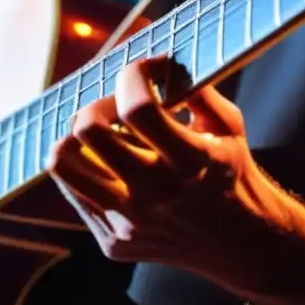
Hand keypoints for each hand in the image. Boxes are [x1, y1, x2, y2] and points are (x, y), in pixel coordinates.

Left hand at [47, 57, 304, 304]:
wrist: (239, 243)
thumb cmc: (232, 172)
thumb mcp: (228, 125)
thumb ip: (196, 89)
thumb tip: (159, 61)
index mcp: (192, 162)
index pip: (139, 108)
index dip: (133, 75)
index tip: (145, 70)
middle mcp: (157, 195)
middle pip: (90, 131)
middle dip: (99, 103)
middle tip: (116, 106)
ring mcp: (130, 223)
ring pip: (64, 163)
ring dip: (75, 136)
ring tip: (97, 133)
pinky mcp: (113, 241)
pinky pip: (73, 192)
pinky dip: (84, 168)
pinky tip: (105, 163)